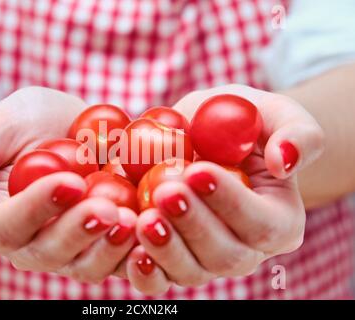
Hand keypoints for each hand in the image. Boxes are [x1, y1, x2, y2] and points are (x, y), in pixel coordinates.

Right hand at [0, 87, 136, 282]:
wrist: (60, 128)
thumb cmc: (21, 126)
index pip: (8, 226)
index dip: (38, 208)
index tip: (69, 183)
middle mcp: (29, 245)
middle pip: (50, 252)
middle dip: (80, 232)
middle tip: (109, 209)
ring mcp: (69, 248)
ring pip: (87, 264)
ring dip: (111, 247)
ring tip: (134, 220)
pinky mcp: (101, 243)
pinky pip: (118, 257)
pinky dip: (137, 248)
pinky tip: (156, 227)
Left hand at [125, 84, 324, 294]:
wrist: (210, 137)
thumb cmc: (247, 126)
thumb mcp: (278, 115)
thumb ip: (297, 134)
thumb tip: (285, 161)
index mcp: (279, 222)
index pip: (261, 224)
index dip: (230, 202)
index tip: (198, 171)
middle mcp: (246, 250)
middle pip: (224, 256)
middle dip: (193, 225)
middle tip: (165, 191)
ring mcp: (207, 260)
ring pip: (190, 271)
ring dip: (165, 247)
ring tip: (142, 217)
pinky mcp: (173, 260)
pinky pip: (159, 278)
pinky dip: (143, 269)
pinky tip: (128, 245)